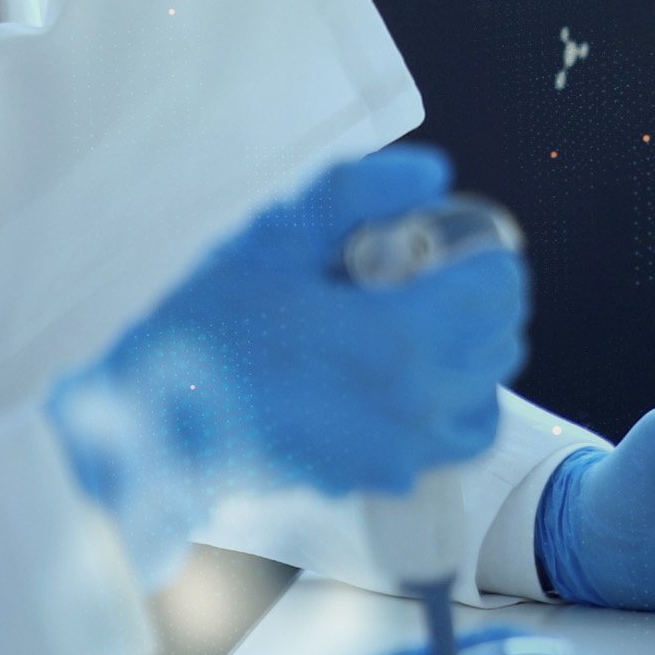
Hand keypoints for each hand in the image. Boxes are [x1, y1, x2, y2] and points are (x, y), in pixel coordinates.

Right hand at [46, 147, 524, 576]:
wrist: (153, 428)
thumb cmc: (208, 329)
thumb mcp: (275, 238)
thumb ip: (358, 195)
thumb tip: (434, 175)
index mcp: (396, 338)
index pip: (497, 293)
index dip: (488, 258)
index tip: (457, 243)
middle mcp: (413, 404)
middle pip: (501, 344)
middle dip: (483, 303)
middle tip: (434, 275)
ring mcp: (398, 452)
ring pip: (482, 396)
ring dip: (470, 357)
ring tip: (417, 326)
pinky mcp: (377, 479)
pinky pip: (445, 440)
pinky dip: (444, 407)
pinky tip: (395, 378)